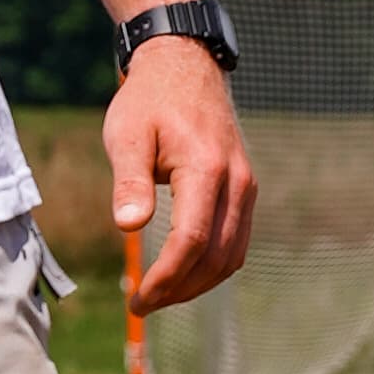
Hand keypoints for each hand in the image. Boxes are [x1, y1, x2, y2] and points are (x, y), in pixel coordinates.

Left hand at [107, 41, 255, 313]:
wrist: (184, 67)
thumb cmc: (148, 101)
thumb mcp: (127, 134)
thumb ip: (129, 179)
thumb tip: (128, 225)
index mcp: (206, 167)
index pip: (191, 241)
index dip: (166, 278)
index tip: (139, 301)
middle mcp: (236, 181)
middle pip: (216, 257)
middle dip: (180, 289)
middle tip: (143, 305)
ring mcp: (246, 186)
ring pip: (232, 255)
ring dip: (198, 284)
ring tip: (160, 296)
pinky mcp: (245, 189)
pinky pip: (237, 241)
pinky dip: (213, 266)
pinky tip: (183, 274)